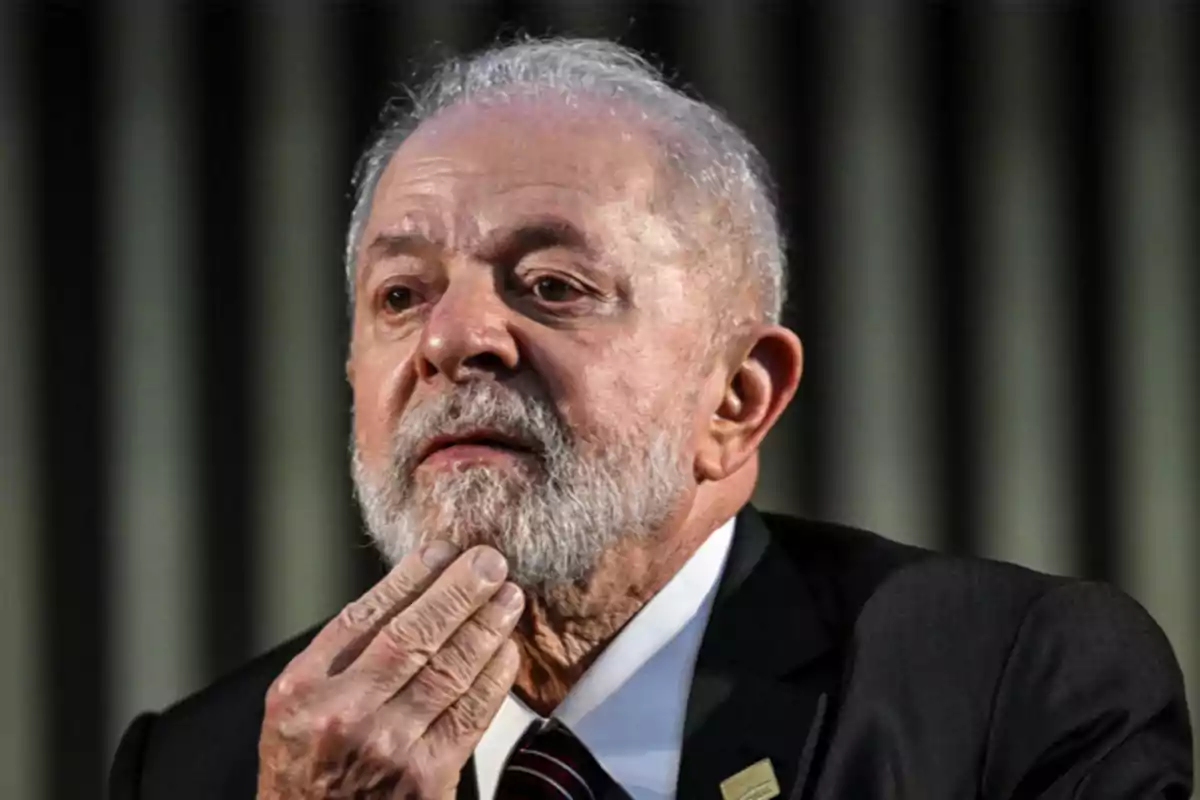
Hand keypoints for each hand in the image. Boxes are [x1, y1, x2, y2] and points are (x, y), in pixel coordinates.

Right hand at [257, 542, 523, 798]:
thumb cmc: (306, 780)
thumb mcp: (293, 716)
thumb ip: (338, 664)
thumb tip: (407, 599)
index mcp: (300, 692)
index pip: (363, 616)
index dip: (409, 577)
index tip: (442, 550)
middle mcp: (342, 715)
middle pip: (411, 634)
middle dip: (458, 591)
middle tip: (489, 560)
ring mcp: (387, 747)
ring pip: (448, 669)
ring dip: (485, 626)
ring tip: (508, 596)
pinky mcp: (427, 777)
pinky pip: (470, 712)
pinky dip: (494, 676)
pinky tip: (506, 650)